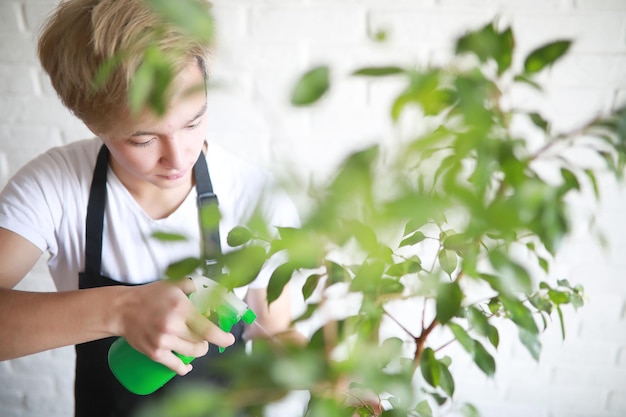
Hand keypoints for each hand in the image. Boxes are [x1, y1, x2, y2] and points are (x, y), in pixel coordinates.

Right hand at [116, 279, 234, 374]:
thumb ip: (196, 286)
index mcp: (180, 308)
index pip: (208, 328)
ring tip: (197, 344)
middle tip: (207, 336)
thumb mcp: (174, 285)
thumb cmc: (150, 296)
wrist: (122, 309)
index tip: (230, 339)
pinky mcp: (154, 353)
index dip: (222, 337)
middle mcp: (172, 326)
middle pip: (201, 342)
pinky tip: (188, 366)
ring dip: (199, 351)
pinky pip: (175, 366)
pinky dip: (184, 368)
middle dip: (208, 340)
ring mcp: (163, 342)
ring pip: (191, 354)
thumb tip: (217, 289)